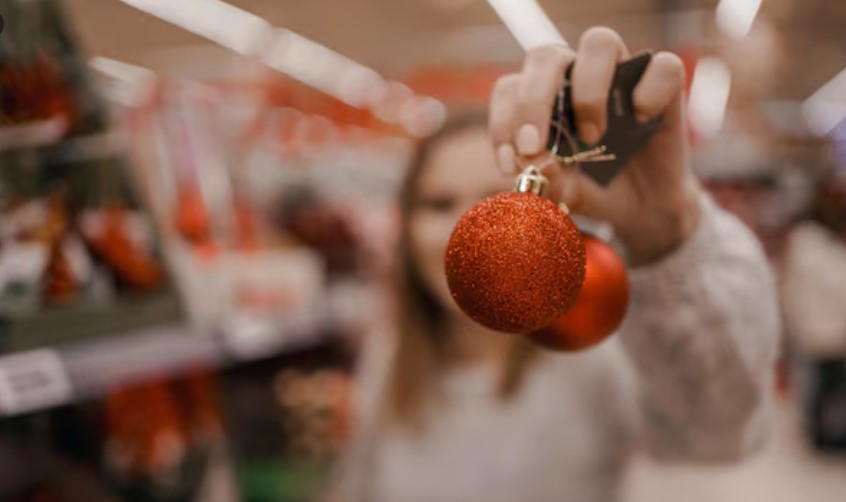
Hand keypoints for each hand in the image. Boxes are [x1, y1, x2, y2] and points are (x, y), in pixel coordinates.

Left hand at [489, 27, 701, 265]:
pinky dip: (650, 90)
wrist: (643, 208)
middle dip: (532, 101)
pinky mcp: (664, 84)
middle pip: (545, 56)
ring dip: (588, 89)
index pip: (510, 88)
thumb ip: (549, 180)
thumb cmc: (595, 189)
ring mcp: (620, 75)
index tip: (511, 164)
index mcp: (542, 97)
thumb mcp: (566, 194)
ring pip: (599, 42)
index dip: (503, 121)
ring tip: (592, 135)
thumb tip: (540, 163)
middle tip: (535, 146)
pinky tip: (640, 120)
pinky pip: (662, 65)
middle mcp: (576, 76)